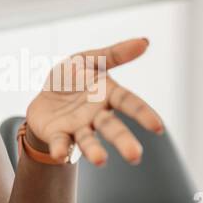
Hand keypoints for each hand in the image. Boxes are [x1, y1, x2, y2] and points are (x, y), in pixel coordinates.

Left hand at [25, 37, 165, 166]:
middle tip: (135, 156)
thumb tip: (145, 42)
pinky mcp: (57, 135)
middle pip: (112, 128)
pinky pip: (60, 143)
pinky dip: (61, 149)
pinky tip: (60, 155)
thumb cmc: (73, 78)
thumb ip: (115, 54)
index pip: (129, 103)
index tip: (158, 128)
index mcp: (108, 94)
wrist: (44, 97)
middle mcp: (96, 115)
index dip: (143, 114)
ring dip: (94, 150)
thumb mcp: (89, 59)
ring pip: (88, 140)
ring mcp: (78, 127)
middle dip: (123, 141)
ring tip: (100, 160)